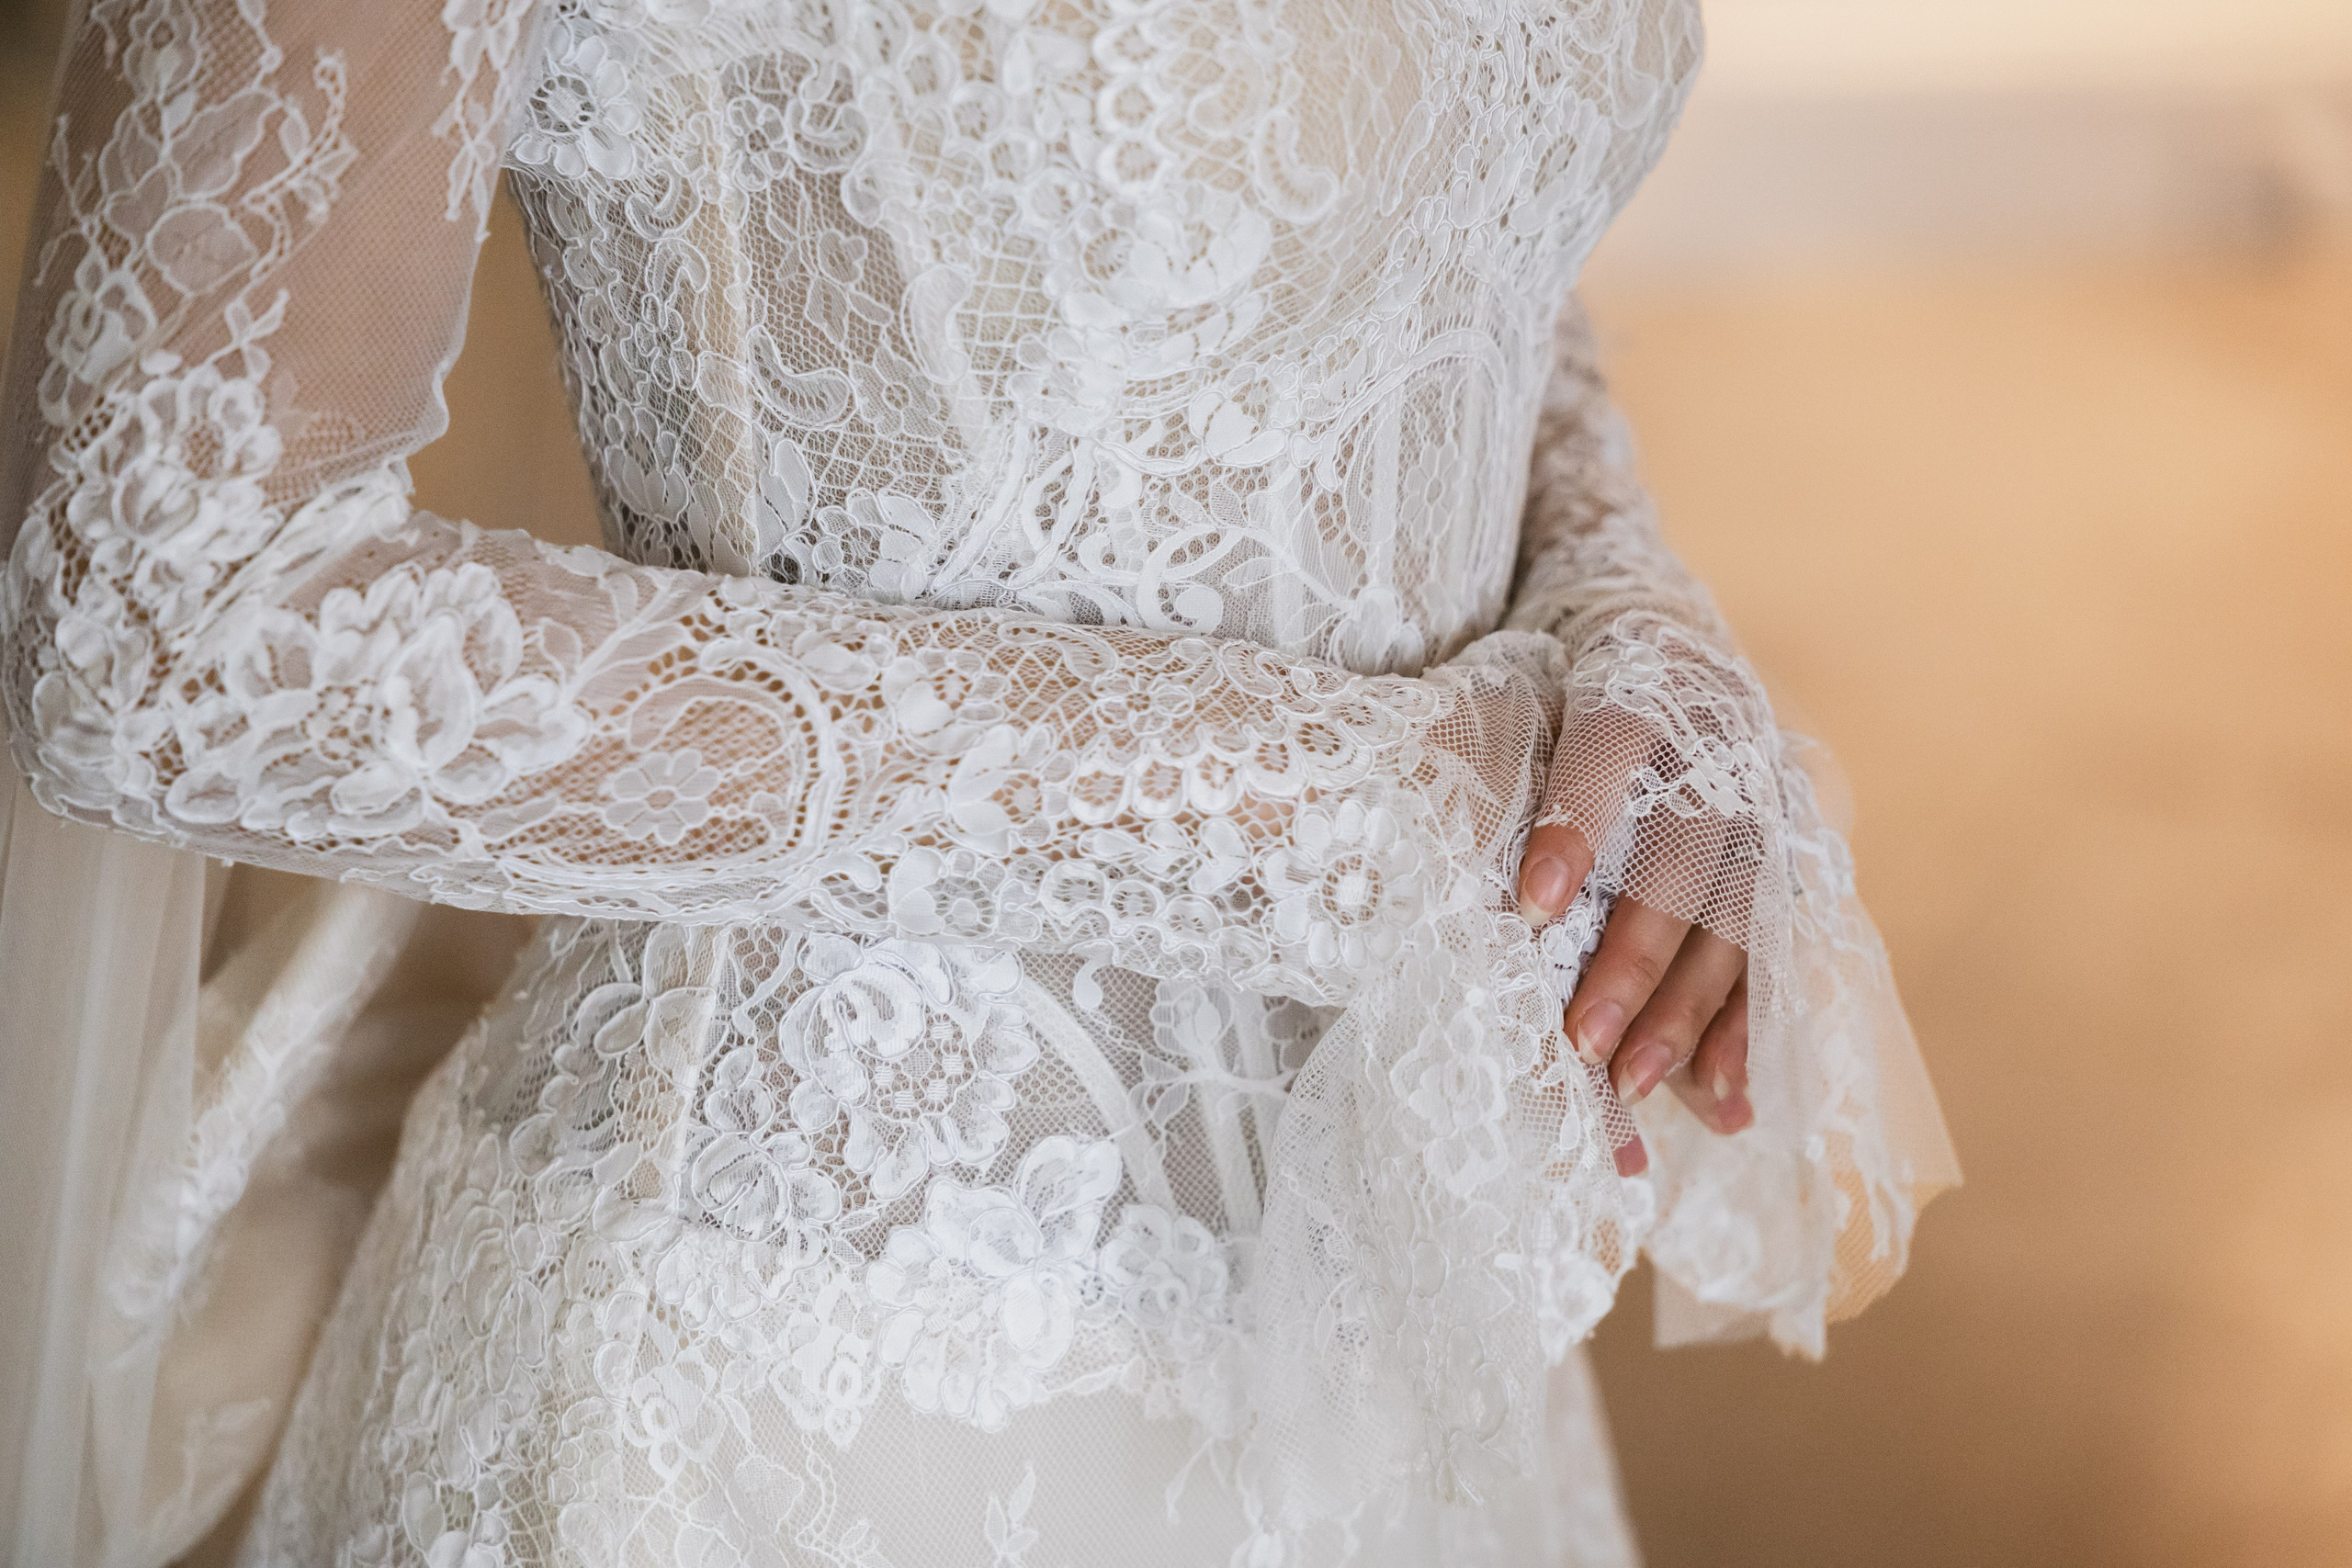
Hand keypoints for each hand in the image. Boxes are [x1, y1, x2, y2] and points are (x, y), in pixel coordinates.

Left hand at [1514, 704, 1755, 1177]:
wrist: (1681, 662)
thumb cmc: (1576, 701)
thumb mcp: (1532, 702)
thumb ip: (1490, 755)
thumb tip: (1411, 817)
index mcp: (1639, 700)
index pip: (1606, 757)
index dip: (1574, 831)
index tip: (1533, 908)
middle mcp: (1713, 757)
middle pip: (1681, 864)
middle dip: (1634, 960)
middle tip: (1582, 1043)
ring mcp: (1762, 814)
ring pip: (1736, 920)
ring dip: (1688, 1012)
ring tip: (1637, 1084)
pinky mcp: (1783, 865)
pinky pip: (1770, 956)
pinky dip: (1744, 1027)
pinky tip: (1721, 1094)